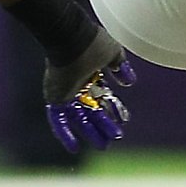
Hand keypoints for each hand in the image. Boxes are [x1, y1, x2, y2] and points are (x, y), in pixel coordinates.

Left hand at [45, 28, 133, 154]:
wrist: (72, 39)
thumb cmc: (93, 43)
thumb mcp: (113, 53)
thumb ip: (120, 66)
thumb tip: (129, 81)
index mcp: (92, 74)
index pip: (103, 96)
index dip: (113, 108)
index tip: (123, 120)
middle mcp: (79, 85)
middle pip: (93, 110)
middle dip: (104, 124)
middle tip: (115, 137)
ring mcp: (67, 93)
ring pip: (80, 118)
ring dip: (91, 131)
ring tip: (104, 145)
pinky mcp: (56, 100)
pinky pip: (59, 120)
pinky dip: (65, 134)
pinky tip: (74, 147)